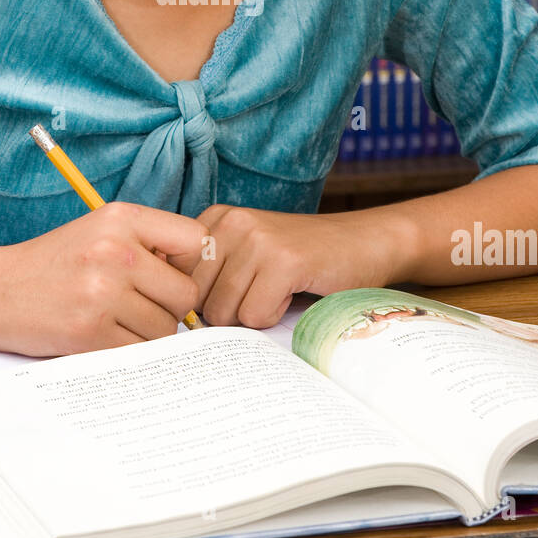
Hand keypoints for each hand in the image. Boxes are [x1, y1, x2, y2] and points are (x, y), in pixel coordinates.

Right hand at [0, 202, 205, 355]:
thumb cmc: (54, 264)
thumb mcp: (100, 231)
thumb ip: (148, 244)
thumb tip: (203, 273)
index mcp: (121, 217)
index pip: (194, 240)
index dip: (189, 264)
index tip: (169, 275)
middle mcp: (115, 250)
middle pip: (185, 293)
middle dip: (169, 307)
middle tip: (138, 306)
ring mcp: (102, 292)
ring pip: (166, 329)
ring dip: (147, 334)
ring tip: (114, 321)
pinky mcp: (90, 332)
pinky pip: (139, 352)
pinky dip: (126, 352)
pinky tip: (101, 337)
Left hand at [192, 205, 396, 327]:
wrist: (366, 242)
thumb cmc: (303, 259)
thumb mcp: (247, 254)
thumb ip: (209, 274)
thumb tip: (172, 318)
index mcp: (214, 218)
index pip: (176, 279)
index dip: (204, 300)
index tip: (236, 291)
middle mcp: (231, 222)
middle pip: (198, 300)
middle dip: (229, 311)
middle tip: (263, 292)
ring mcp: (257, 239)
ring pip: (224, 313)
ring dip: (254, 315)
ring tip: (279, 289)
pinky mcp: (283, 261)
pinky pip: (255, 316)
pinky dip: (275, 317)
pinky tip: (294, 291)